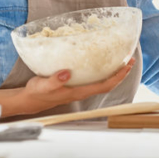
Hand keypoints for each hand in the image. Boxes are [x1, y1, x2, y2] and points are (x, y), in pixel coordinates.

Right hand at [21, 58, 135, 114]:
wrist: (29, 99)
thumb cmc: (37, 93)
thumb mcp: (43, 85)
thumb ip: (55, 80)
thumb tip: (67, 73)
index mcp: (79, 91)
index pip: (104, 85)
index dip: (118, 76)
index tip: (127, 65)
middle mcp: (82, 90)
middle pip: (108, 83)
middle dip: (121, 73)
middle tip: (129, 59)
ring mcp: (79, 88)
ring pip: (102, 81)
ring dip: (113, 71)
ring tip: (120, 58)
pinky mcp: (75, 84)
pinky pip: (94, 77)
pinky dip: (101, 70)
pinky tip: (101, 60)